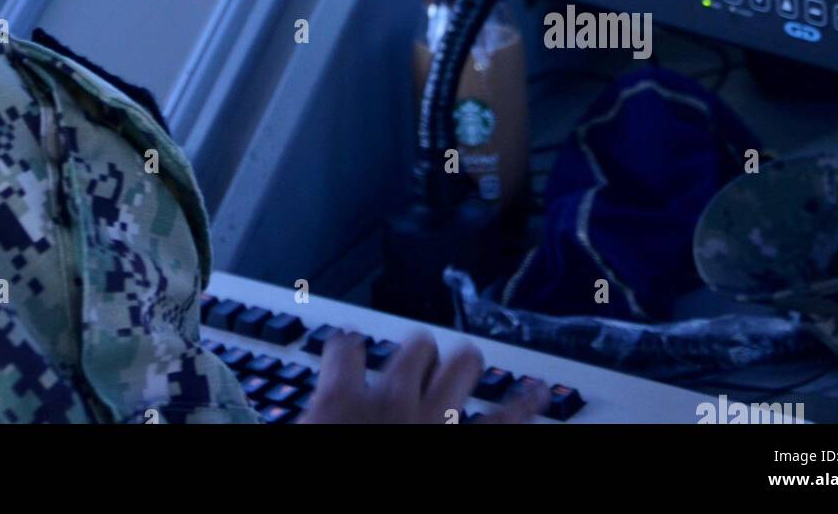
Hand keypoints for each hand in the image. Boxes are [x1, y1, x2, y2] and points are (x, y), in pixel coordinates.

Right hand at [296, 330, 548, 424]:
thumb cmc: (323, 492)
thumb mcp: (305, 440)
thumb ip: (307, 426)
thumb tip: (298, 424)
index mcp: (342, 401)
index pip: (344, 345)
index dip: (344, 347)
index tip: (345, 352)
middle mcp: (393, 399)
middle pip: (414, 344)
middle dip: (415, 351)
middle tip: (411, 364)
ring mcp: (437, 422)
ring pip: (463, 363)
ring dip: (462, 364)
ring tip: (464, 365)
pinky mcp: (468, 446)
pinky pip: (506, 419)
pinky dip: (525, 404)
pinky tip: (539, 394)